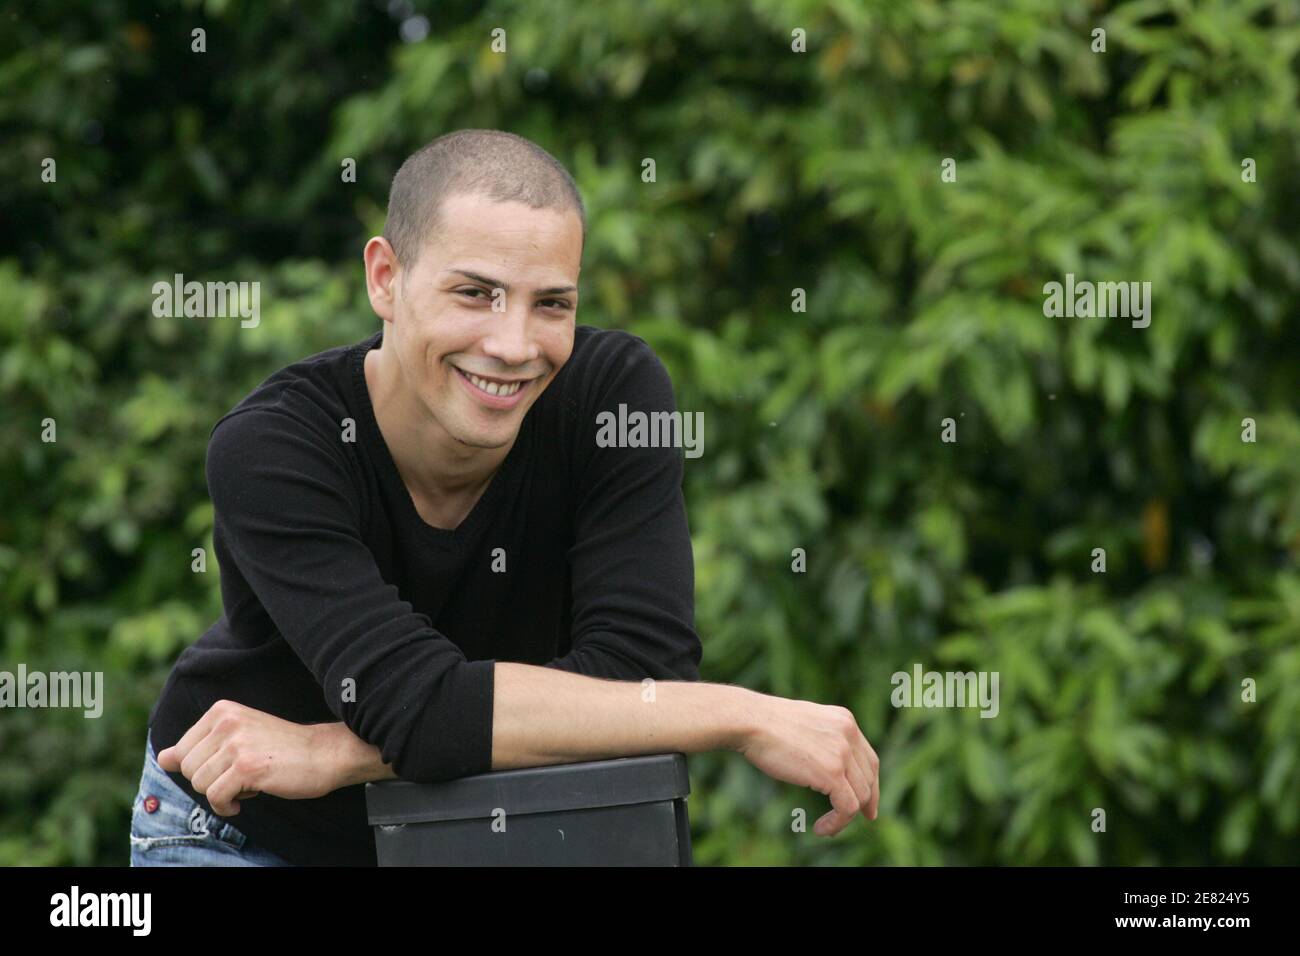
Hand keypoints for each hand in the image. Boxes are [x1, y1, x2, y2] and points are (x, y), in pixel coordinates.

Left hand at [156, 700, 337, 816]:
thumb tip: (163, 758)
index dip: (205, 767)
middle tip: (242, 774)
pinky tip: (246, 799)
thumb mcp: (238, 737)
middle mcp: (226, 722)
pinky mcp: (246, 767)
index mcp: (221, 711)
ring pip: (200, 785)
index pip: (182, 751)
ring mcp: (235, 744)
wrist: (323, 754)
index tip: (232, 764)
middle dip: (211, 781)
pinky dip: (228, 807)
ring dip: (223, 794)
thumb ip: (199, 746)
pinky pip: (216, 798)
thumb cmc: (282, 749)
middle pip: (189, 770)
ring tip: (249, 783)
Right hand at [737, 694, 878, 835]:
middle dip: (865, 803)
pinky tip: (821, 829)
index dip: (872, 784)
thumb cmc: (766, 725)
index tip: (867, 803)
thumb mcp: (807, 726)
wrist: (751, 721)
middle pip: (869, 778)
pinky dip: (837, 823)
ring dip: (845, 817)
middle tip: (857, 819)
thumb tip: (828, 768)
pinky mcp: (832, 772)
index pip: (869, 759)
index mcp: (844, 721)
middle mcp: (849, 734)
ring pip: (860, 796)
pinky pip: (847, 807)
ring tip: (827, 827)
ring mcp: (842, 753)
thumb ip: (824, 740)